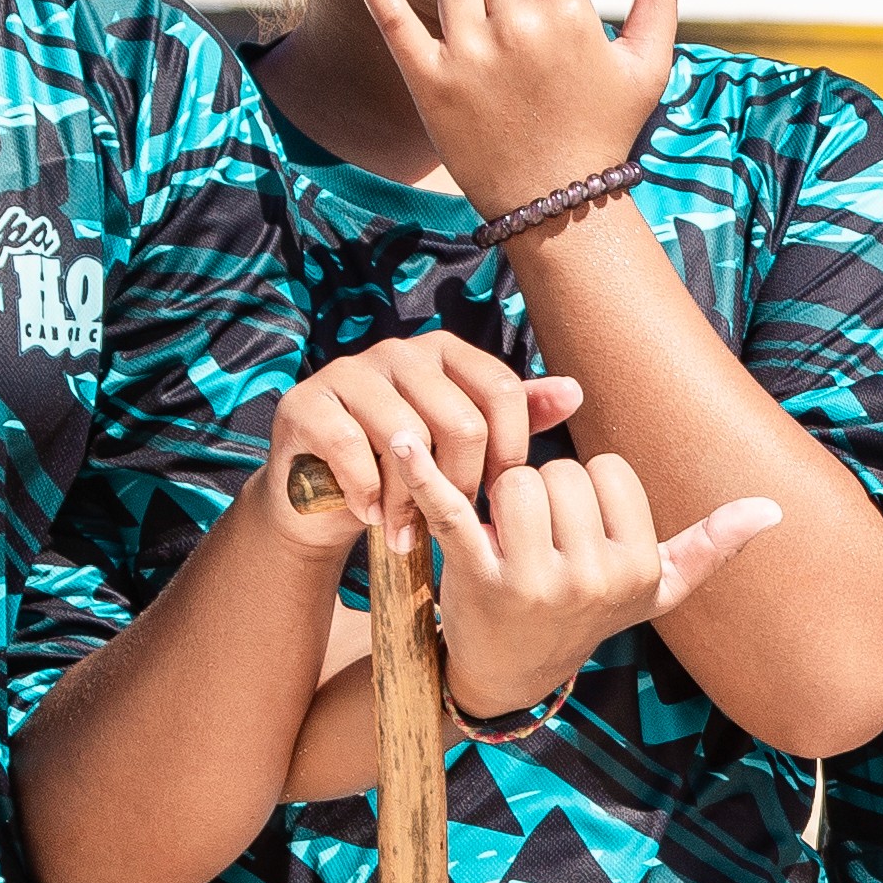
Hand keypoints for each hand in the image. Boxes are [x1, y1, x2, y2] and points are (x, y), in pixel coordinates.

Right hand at [261, 333, 573, 553]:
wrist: (320, 499)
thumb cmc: (405, 472)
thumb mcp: (465, 447)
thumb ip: (516, 418)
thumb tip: (575, 391)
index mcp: (447, 352)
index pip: (503, 392)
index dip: (508, 454)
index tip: (496, 497)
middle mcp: (401, 352)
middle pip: (461, 421)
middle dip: (461, 485)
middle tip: (451, 520)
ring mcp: (350, 372)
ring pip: (408, 440)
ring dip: (412, 500)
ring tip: (408, 531)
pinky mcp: (307, 404)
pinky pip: (354, 449)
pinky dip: (368, 494)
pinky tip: (371, 515)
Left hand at [347, 0, 682, 216]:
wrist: (556, 202)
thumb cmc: (606, 128)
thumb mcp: (649, 66)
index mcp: (572, 17)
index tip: (554, 26)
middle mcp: (519, 29)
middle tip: (524, 52)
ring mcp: (469, 55)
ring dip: (470, 8)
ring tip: (489, 53)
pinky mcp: (428, 80)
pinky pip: (390, 13)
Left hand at [425, 450, 778, 720]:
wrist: (507, 674)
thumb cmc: (583, 615)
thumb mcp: (651, 590)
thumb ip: (708, 548)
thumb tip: (773, 510)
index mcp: (636, 570)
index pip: (609, 473)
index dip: (586, 491)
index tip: (577, 533)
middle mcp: (592, 578)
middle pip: (563, 472)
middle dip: (544, 490)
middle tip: (533, 538)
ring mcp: (533, 581)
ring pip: (517, 480)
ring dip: (501, 496)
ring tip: (502, 537)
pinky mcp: (475, 578)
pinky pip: (452, 510)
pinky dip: (424, 475)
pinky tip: (401, 443)